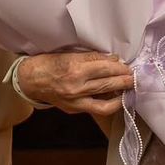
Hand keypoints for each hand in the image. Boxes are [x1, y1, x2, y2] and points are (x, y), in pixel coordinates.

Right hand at [18, 52, 134, 117]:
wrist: (29, 80)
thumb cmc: (47, 63)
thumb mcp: (68, 54)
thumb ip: (90, 58)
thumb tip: (112, 60)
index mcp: (74, 68)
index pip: (104, 66)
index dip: (118, 66)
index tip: (127, 64)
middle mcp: (76, 86)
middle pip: (107, 82)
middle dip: (124, 79)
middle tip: (135, 76)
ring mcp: (75, 100)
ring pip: (106, 99)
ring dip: (121, 93)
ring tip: (129, 87)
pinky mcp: (74, 109)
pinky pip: (97, 109)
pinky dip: (109, 104)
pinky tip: (117, 98)